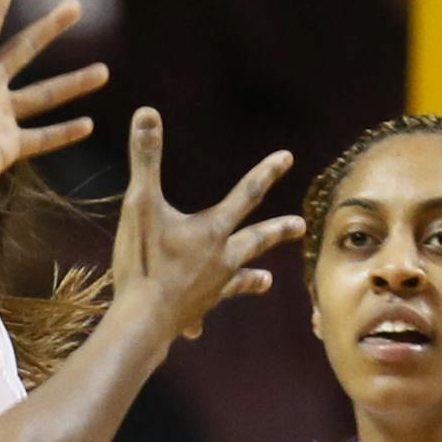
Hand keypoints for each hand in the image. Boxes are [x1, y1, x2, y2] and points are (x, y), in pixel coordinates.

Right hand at [110, 108, 303, 342]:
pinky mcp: (192, 314)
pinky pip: (199, 316)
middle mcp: (220, 260)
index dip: (266, 173)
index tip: (287, 158)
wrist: (143, 320)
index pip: (246, 194)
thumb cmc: (144, 262)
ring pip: (238, 282)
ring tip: (267, 281)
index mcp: (213, 231)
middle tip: (301, 225)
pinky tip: (196, 329)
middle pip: (256, 241)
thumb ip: (145, 158)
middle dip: (278, 231)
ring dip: (252, 280)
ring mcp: (210, 291)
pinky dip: (198, 320)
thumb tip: (146, 112)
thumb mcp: (140, 203)